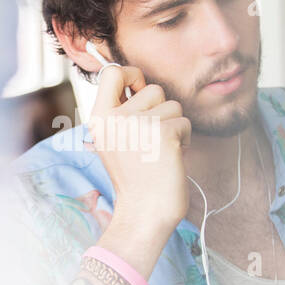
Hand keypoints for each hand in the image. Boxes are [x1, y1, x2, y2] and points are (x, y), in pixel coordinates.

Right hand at [84, 64, 190, 231]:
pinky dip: (185, 139)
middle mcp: (115, 118)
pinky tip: (172, 157)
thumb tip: (138, 83)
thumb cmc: (135, 178)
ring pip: (173, 105)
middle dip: (161, 110)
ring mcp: (138, 124)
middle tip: (152, 140)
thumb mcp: (114, 141)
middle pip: (152, 88)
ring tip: (162, 150)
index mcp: (99, 118)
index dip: (131, 74)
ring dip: (175, 126)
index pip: (112, 72)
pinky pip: (185, 122)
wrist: (144, 212)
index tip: (138, 88)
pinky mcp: (162, 133)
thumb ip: (121, 112)